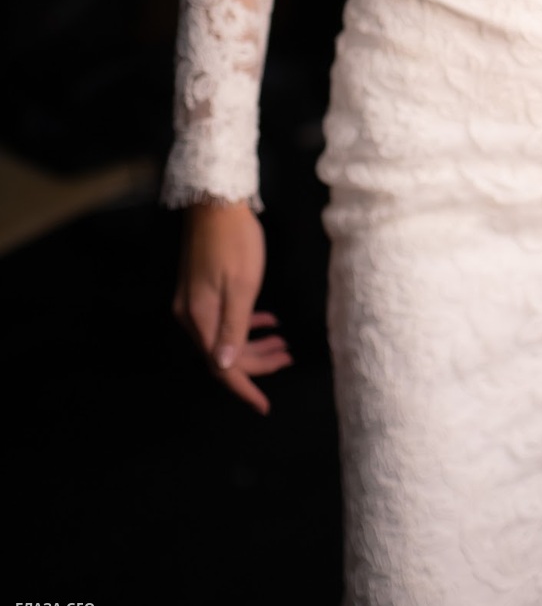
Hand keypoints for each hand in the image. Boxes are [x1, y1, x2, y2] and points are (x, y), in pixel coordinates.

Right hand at [172, 200, 292, 414]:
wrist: (215, 200)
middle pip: (224, 354)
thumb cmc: (235, 241)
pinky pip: (222, 317)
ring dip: (254, 343)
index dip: (244, 388)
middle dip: (257, 362)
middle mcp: (190, 316)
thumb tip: (225, 368)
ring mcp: (192, 302)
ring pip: (225, 335)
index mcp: (200, 319)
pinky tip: (267, 320)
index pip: (221, 368)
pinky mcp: (199, 288)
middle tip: (288, 357)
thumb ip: (235, 328)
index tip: (264, 405)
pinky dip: (245, 323)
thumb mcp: (242, 286)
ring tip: (284, 344)